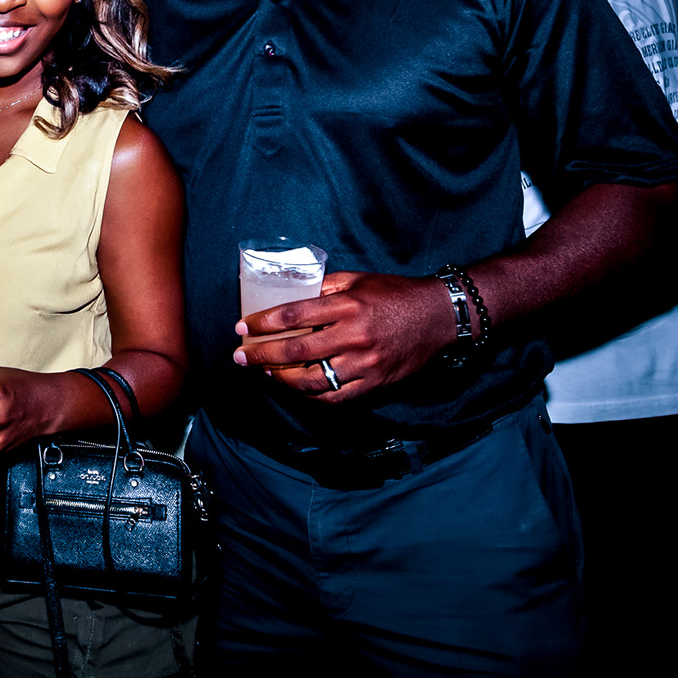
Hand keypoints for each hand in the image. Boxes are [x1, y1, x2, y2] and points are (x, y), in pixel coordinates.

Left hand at [232, 270, 454, 402]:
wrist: (437, 316)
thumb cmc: (395, 294)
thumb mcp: (358, 279)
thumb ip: (324, 288)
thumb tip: (291, 294)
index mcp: (348, 306)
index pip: (294, 315)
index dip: (263, 323)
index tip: (242, 327)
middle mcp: (354, 336)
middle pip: (296, 351)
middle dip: (261, 355)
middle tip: (240, 356)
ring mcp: (365, 363)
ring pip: (312, 381)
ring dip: (282, 379)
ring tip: (265, 373)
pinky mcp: (374, 383)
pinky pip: (335, 397)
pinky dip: (310, 396)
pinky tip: (295, 388)